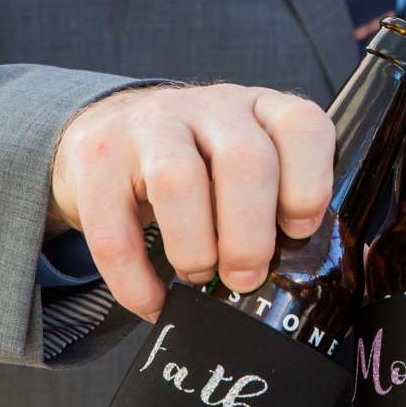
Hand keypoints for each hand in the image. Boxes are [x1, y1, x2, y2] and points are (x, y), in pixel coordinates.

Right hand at [49, 84, 334, 321]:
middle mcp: (209, 106)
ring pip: (178, 180)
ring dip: (194, 248)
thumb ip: (274, 204)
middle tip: (245, 278)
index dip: (309, 185)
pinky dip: (135, 279)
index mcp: (259, 107)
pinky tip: (152, 300)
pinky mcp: (96, 158)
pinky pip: (113, 227)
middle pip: (245, 160)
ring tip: (196, 278)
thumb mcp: (242, 165)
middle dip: (249, 235)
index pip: (302, 125)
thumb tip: (292, 281)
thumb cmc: (197, 164)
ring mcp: (149, 125)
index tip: (296, 232)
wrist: (110, 130)